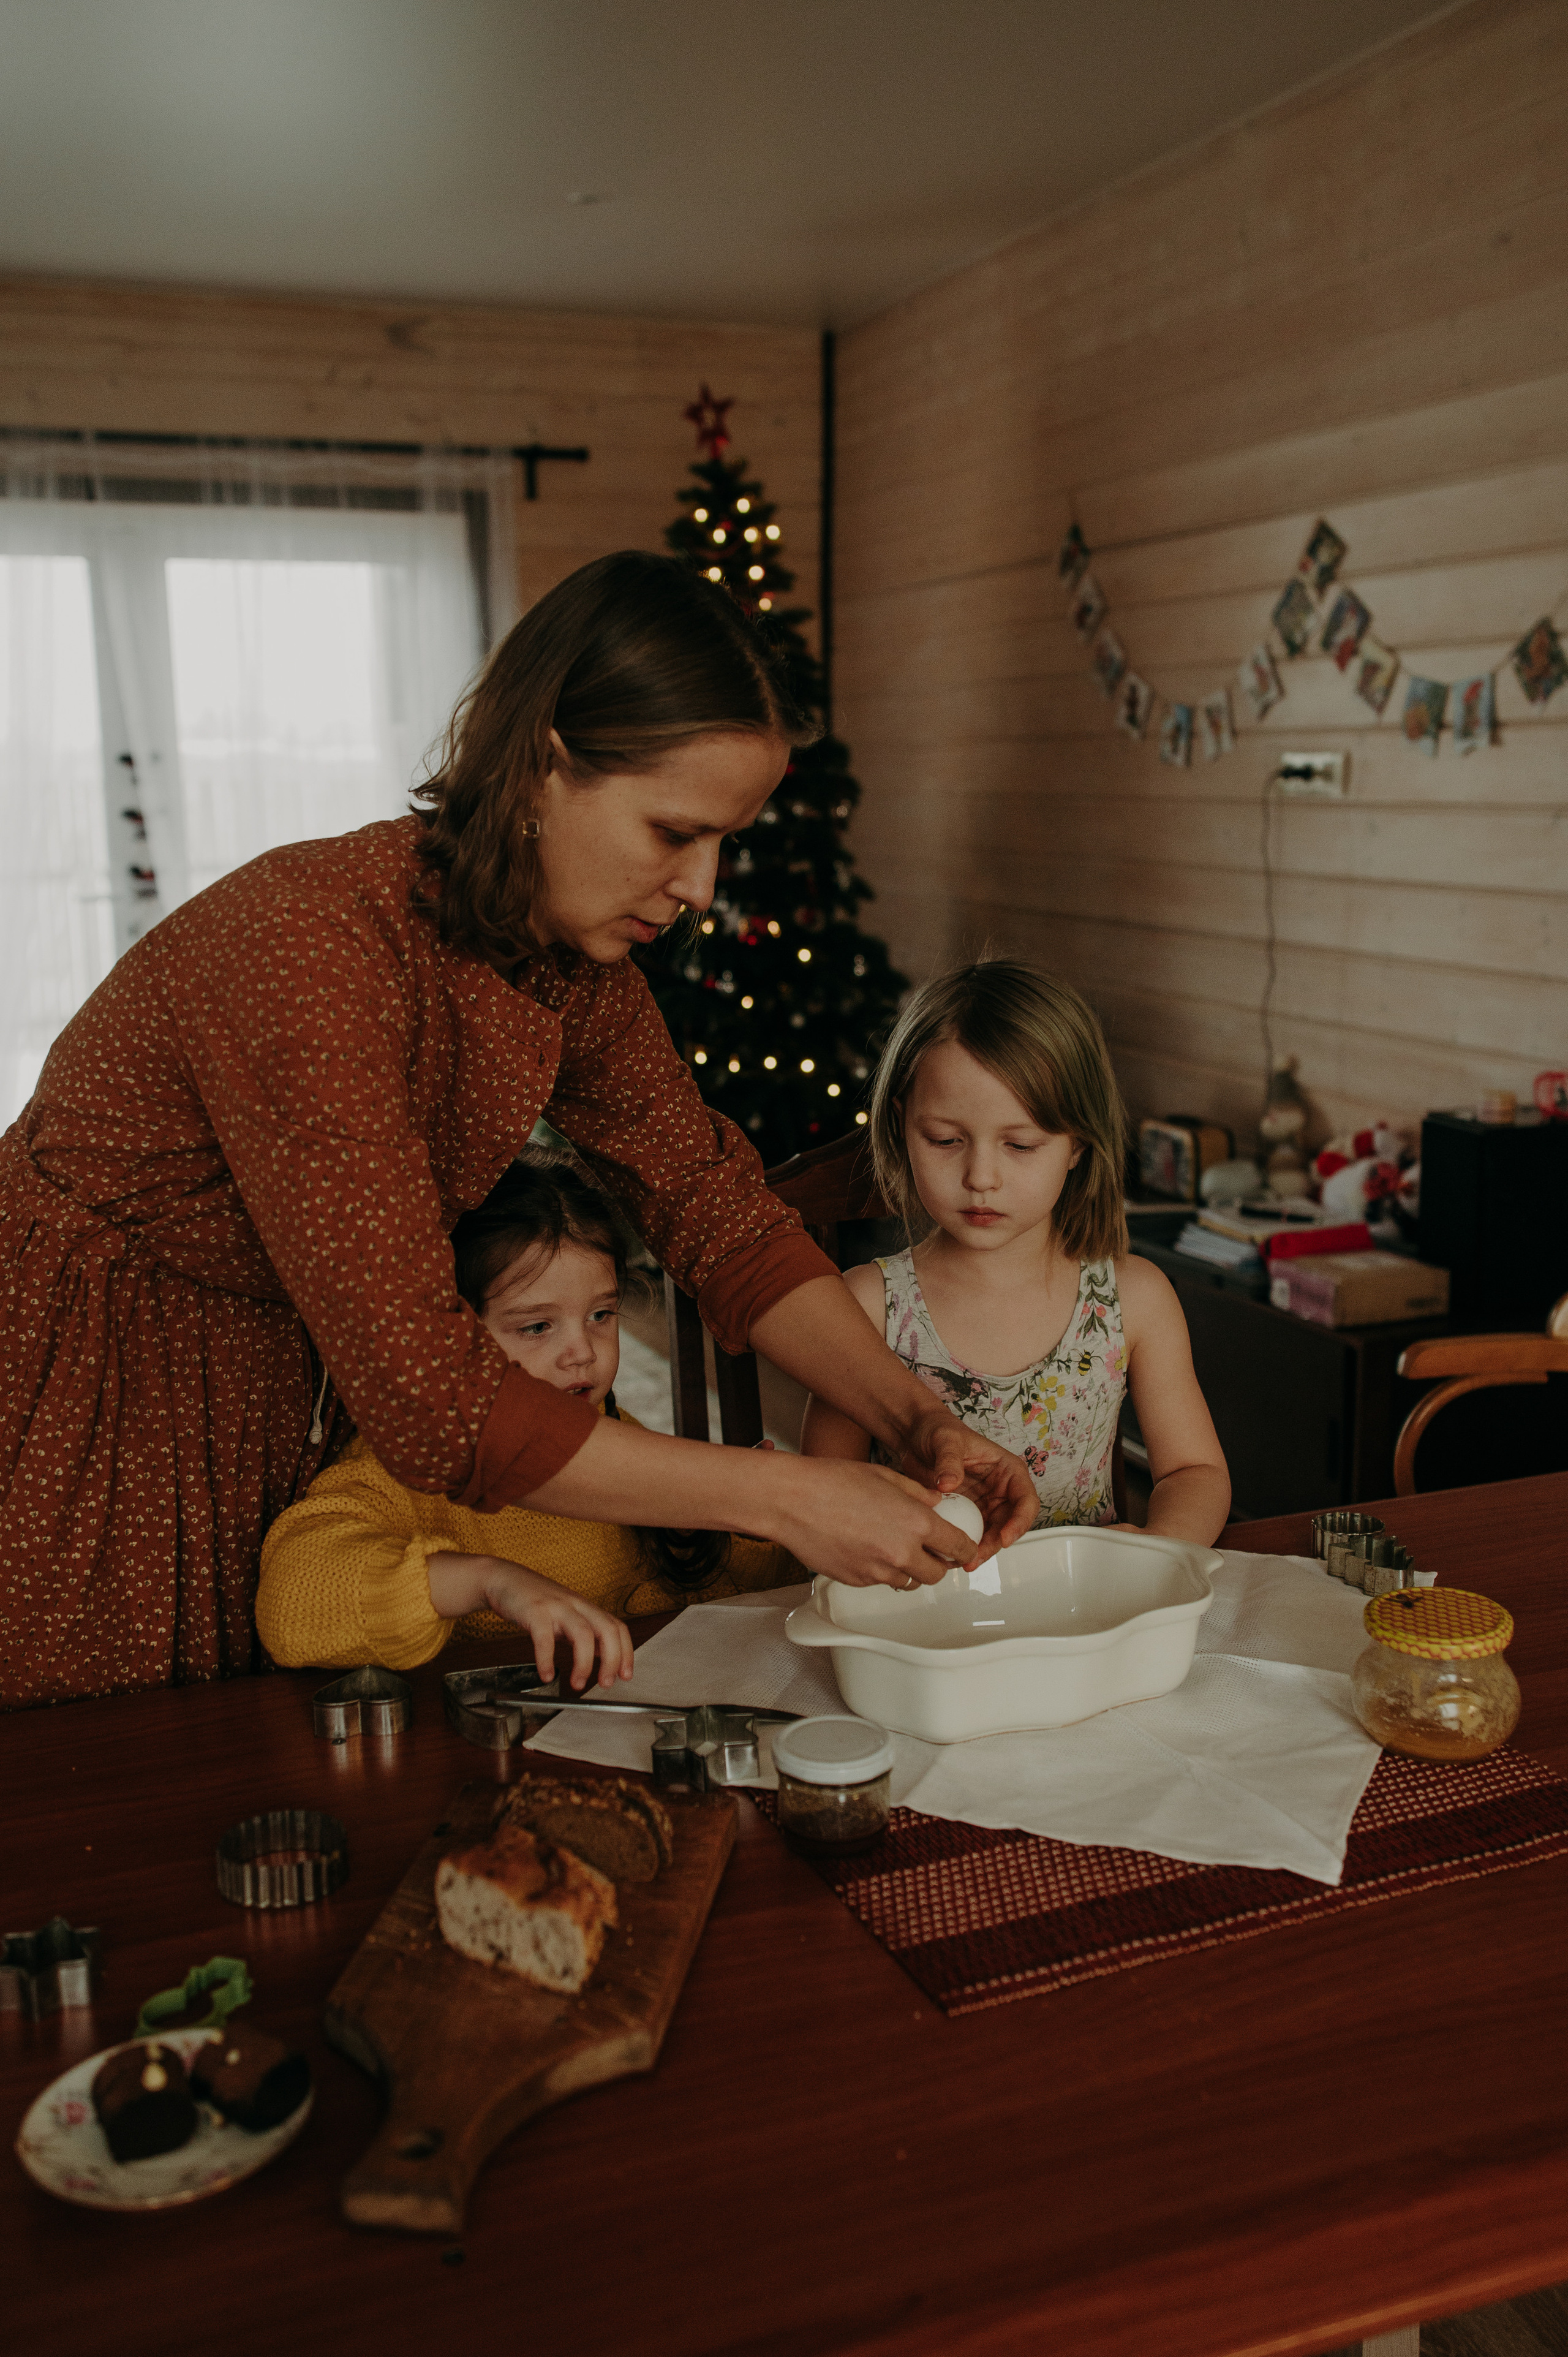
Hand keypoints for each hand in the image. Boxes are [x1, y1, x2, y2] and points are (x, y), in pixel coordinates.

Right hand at [473, 1560, 635, 1691]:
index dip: (626, 1652)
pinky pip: (544, 1638)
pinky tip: (546, 1675)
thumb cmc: (535, 1599)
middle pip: (607, 1629)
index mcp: (586, 1608)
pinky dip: (547, 1660)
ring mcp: (556, 1607)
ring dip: (584, 1663)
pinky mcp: (534, 1611)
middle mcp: (576, 1605)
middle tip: (606, 1684)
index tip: (625, 1675)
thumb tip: (603, 1656)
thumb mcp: (566, 1614)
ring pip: (582, 1633)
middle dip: (612, 1659)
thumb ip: (584, 1633)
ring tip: (578, 1684)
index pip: (617, 1628)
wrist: (504, 1578)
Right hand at [769, 1457, 978, 1589]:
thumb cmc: (832, 1481)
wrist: (792, 1500)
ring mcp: (878, 1571)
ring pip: (908, 1582)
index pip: (957, 1547)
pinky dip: (881, 1571)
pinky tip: (868, 1549)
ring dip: (909, 1569)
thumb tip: (935, 1503)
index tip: (964, 1550)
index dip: (965, 1550)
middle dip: (938, 1564)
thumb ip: (918, 1493)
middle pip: (936, 1574)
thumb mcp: (885, 1475)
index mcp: (915, 1521)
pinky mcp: (856, 1581)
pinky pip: (880, 1581)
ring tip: (895, 1549)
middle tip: (931, 1551)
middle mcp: (901, 1551)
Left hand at [894, 1408, 1037, 1557]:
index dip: (1020, 1521)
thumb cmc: (937, 1430)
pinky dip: (965, 1545)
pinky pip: (972, 1534)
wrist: (915, 1436)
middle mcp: (1000, 1489)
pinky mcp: (967, 1513)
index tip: (1005, 1538)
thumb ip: (949, 1462)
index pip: (1025, 1499)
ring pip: (992, 1534)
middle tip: (976, 1556)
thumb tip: (948, 1485)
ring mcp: (984, 1503)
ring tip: (964, 1561)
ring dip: (981, 1550)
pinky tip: (952, 1554)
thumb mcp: (945, 1441)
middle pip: (1009, 1523)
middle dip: (996, 1543)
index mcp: (1007, 1470)